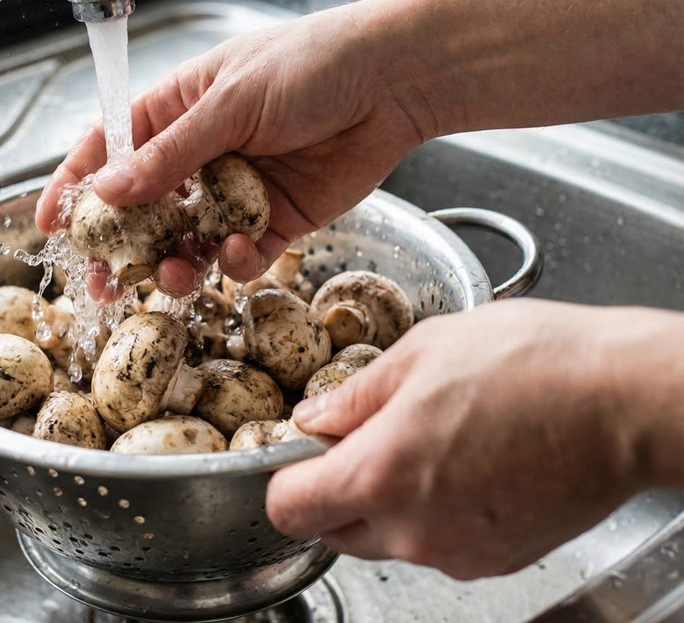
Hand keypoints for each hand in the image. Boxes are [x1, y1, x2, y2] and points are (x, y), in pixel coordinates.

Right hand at [35, 6, 427, 296]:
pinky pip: (239, 255)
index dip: (74, 186)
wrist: (392, 82)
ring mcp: (234, 192)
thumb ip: (169, 155)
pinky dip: (234, 262)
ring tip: (173, 274)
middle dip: (121, 247)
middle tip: (105, 281)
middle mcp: (199, 154)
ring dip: (174, 264)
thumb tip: (105, 191)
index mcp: (176, 111)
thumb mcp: (229, 103)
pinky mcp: (273, 221)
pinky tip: (241, 251)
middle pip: (142, 210)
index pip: (108, 150)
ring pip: (187, 242)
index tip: (49, 224)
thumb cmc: (309, 65)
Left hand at [266, 299, 677, 579]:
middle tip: (369, 437)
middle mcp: (413, 530)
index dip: (285, 478)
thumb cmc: (535, 364)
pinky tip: (469, 464)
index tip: (299, 454)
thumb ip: (354, 396)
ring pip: (388, 540)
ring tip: (434, 442)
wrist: (627, 401)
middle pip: (334, 529)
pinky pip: (440, 544)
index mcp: (379, 474)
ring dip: (390, 502)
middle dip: (336, 490)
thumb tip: (314, 420)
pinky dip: (438, 514)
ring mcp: (458, 552)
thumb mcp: (423, 352)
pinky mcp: (498, 560)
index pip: (287, 508)